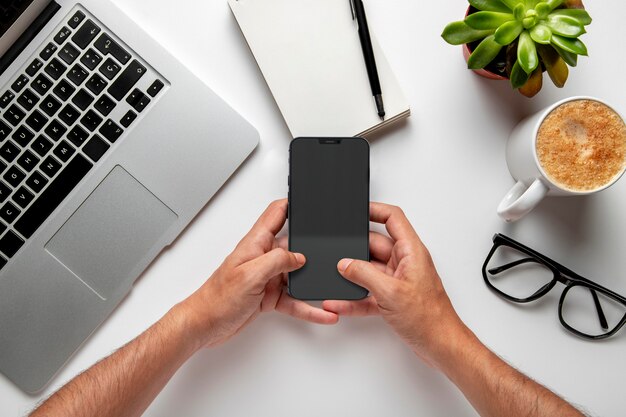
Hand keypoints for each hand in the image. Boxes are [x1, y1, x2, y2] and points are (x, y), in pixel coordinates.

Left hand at [181, 199, 337, 348]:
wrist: (205, 325)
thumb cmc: (218, 299)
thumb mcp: (250, 274)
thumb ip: (277, 260)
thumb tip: (299, 256)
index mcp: (255, 244)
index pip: (276, 213)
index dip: (292, 204)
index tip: (310, 201)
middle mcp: (263, 257)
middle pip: (294, 245)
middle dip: (312, 248)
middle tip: (332, 252)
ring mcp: (267, 277)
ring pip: (297, 276)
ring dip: (312, 283)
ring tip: (329, 290)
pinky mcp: (269, 296)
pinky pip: (294, 299)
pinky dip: (307, 306)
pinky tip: (321, 312)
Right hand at [323, 203, 467, 367]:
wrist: (440, 346)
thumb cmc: (430, 319)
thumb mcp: (390, 292)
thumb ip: (364, 274)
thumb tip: (345, 263)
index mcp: (411, 252)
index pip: (393, 218)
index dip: (374, 210)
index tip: (356, 209)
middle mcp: (405, 262)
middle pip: (375, 245)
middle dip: (355, 250)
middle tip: (337, 253)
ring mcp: (398, 280)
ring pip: (369, 270)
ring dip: (353, 276)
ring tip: (336, 278)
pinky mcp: (393, 298)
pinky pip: (368, 292)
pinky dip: (354, 297)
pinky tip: (341, 302)